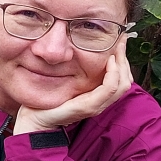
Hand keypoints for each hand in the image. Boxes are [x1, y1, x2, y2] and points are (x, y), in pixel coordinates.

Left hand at [12, 37, 134, 133]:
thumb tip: (77, 50)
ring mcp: (97, 105)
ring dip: (122, 64)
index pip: (120, 78)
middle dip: (125, 58)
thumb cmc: (47, 100)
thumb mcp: (65, 82)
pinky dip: (113, 74)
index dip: (123, 60)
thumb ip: (74, 71)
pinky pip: (109, 89)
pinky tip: (109, 61)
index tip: (120, 41)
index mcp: (97, 96)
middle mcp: (101, 101)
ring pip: (122, 83)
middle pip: (125, 80)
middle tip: (121, 40)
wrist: (35, 119)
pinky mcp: (90, 106)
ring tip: (117, 48)